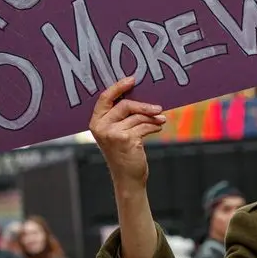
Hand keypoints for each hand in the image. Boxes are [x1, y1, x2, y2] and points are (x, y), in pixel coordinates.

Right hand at [89, 77, 164, 191]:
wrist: (127, 178)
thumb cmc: (123, 153)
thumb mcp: (116, 133)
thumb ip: (121, 116)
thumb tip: (138, 95)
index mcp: (96, 122)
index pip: (105, 98)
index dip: (118, 87)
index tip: (132, 79)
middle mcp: (101, 127)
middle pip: (125, 105)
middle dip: (144, 105)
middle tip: (158, 107)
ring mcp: (112, 133)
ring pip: (137, 116)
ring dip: (152, 117)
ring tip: (161, 119)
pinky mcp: (125, 139)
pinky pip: (144, 125)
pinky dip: (154, 125)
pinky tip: (158, 126)